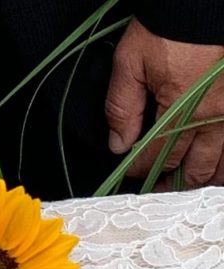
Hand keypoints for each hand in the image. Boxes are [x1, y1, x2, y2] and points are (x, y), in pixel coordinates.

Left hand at [105, 19, 223, 188]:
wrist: (204, 3)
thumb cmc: (171, 25)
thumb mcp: (131, 61)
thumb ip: (121, 107)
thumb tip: (117, 144)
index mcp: (180, 109)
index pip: (157, 156)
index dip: (140, 170)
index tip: (131, 173)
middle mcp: (213, 116)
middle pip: (194, 169)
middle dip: (172, 184)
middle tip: (157, 188)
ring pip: (223, 163)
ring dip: (204, 178)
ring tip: (186, 183)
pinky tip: (215, 167)